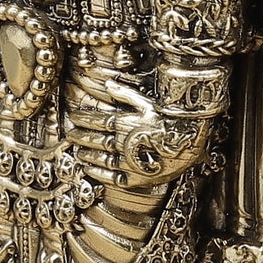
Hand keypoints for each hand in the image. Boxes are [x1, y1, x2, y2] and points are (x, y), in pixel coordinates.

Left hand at [65, 70, 210, 188]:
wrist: (192, 143)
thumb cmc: (172, 119)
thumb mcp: (149, 101)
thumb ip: (125, 93)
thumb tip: (107, 84)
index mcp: (125, 123)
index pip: (97, 121)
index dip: (83, 119)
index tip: (73, 118)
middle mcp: (123, 143)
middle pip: (95, 140)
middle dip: (80, 137)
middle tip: (70, 135)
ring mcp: (128, 162)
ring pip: (100, 159)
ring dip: (87, 155)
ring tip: (78, 152)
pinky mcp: (136, 178)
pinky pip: (111, 178)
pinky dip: (98, 174)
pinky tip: (89, 170)